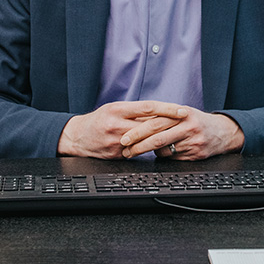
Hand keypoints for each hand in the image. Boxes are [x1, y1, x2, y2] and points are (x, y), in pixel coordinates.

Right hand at [57, 100, 188, 157]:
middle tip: (186, 124)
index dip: (167, 109)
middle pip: (150, 125)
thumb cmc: (98, 120)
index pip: (148, 107)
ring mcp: (116, 141)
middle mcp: (117, 124)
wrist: (77, 137)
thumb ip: (134, 111)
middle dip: (170, 125)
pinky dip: (147, 149)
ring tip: (175, 136)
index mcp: (118, 109)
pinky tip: (156, 148)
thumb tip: (158, 111)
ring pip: (146, 141)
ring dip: (160, 139)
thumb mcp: (114, 109)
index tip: (182, 111)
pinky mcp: (116, 155)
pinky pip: (137, 153)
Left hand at [120, 107, 244, 159]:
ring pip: (164, 151)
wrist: (223, 132)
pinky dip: (165, 156)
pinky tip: (166, 152)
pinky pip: (174, 159)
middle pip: (158, 138)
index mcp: (181, 113)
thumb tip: (136, 124)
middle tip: (126, 150)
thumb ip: (163, 116)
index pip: (155, 122)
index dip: (138, 131)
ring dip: (151, 153)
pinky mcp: (196, 154)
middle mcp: (187, 126)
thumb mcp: (182, 113)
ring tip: (142, 150)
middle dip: (139, 146)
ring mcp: (193, 141)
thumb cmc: (196, 121)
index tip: (124, 138)